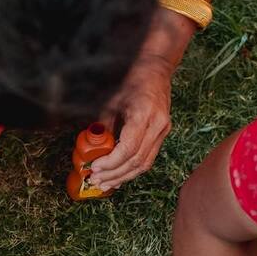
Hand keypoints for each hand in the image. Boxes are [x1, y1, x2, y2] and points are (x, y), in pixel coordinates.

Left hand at [89, 54, 172, 191]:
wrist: (156, 71)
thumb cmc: (132, 82)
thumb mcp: (113, 101)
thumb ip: (104, 126)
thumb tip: (93, 150)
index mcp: (144, 114)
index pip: (129, 148)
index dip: (111, 162)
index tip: (95, 168)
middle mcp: (157, 125)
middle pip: (136, 160)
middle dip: (114, 174)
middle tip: (97, 181)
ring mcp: (163, 131)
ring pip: (143, 164)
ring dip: (123, 177)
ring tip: (105, 184)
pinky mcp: (163, 135)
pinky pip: (148, 159)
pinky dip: (132, 171)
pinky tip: (119, 178)